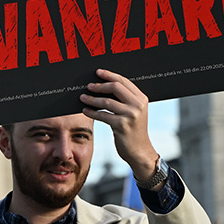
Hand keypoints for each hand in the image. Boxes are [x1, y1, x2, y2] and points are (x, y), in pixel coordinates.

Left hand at [81, 69, 159, 184]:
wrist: (140, 151)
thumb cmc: (133, 130)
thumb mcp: (134, 112)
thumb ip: (125, 99)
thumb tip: (105, 86)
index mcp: (141, 98)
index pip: (124, 81)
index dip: (109, 75)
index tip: (98, 72)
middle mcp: (138, 105)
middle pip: (115, 87)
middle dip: (100, 85)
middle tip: (88, 86)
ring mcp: (130, 115)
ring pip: (106, 101)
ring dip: (92, 99)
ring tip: (82, 97)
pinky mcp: (122, 126)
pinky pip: (102, 115)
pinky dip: (92, 112)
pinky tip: (85, 110)